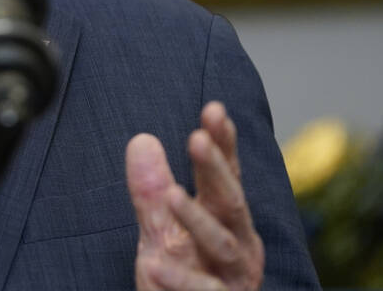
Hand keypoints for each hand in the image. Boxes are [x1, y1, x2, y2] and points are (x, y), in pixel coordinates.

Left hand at [125, 102, 263, 290]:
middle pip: (231, 202)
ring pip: (222, 244)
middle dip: (216, 170)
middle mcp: (239, 245)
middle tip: (197, 138)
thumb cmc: (180, 278)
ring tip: (171, 194)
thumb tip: (142, 140)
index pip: (227, 176)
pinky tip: (152, 264)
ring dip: (197, 218)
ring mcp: (234, 277)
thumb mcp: (161, 231)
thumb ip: (152, 191)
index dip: (223, 144)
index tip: (214, 109)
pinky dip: (179, 278)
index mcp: (228, 221)